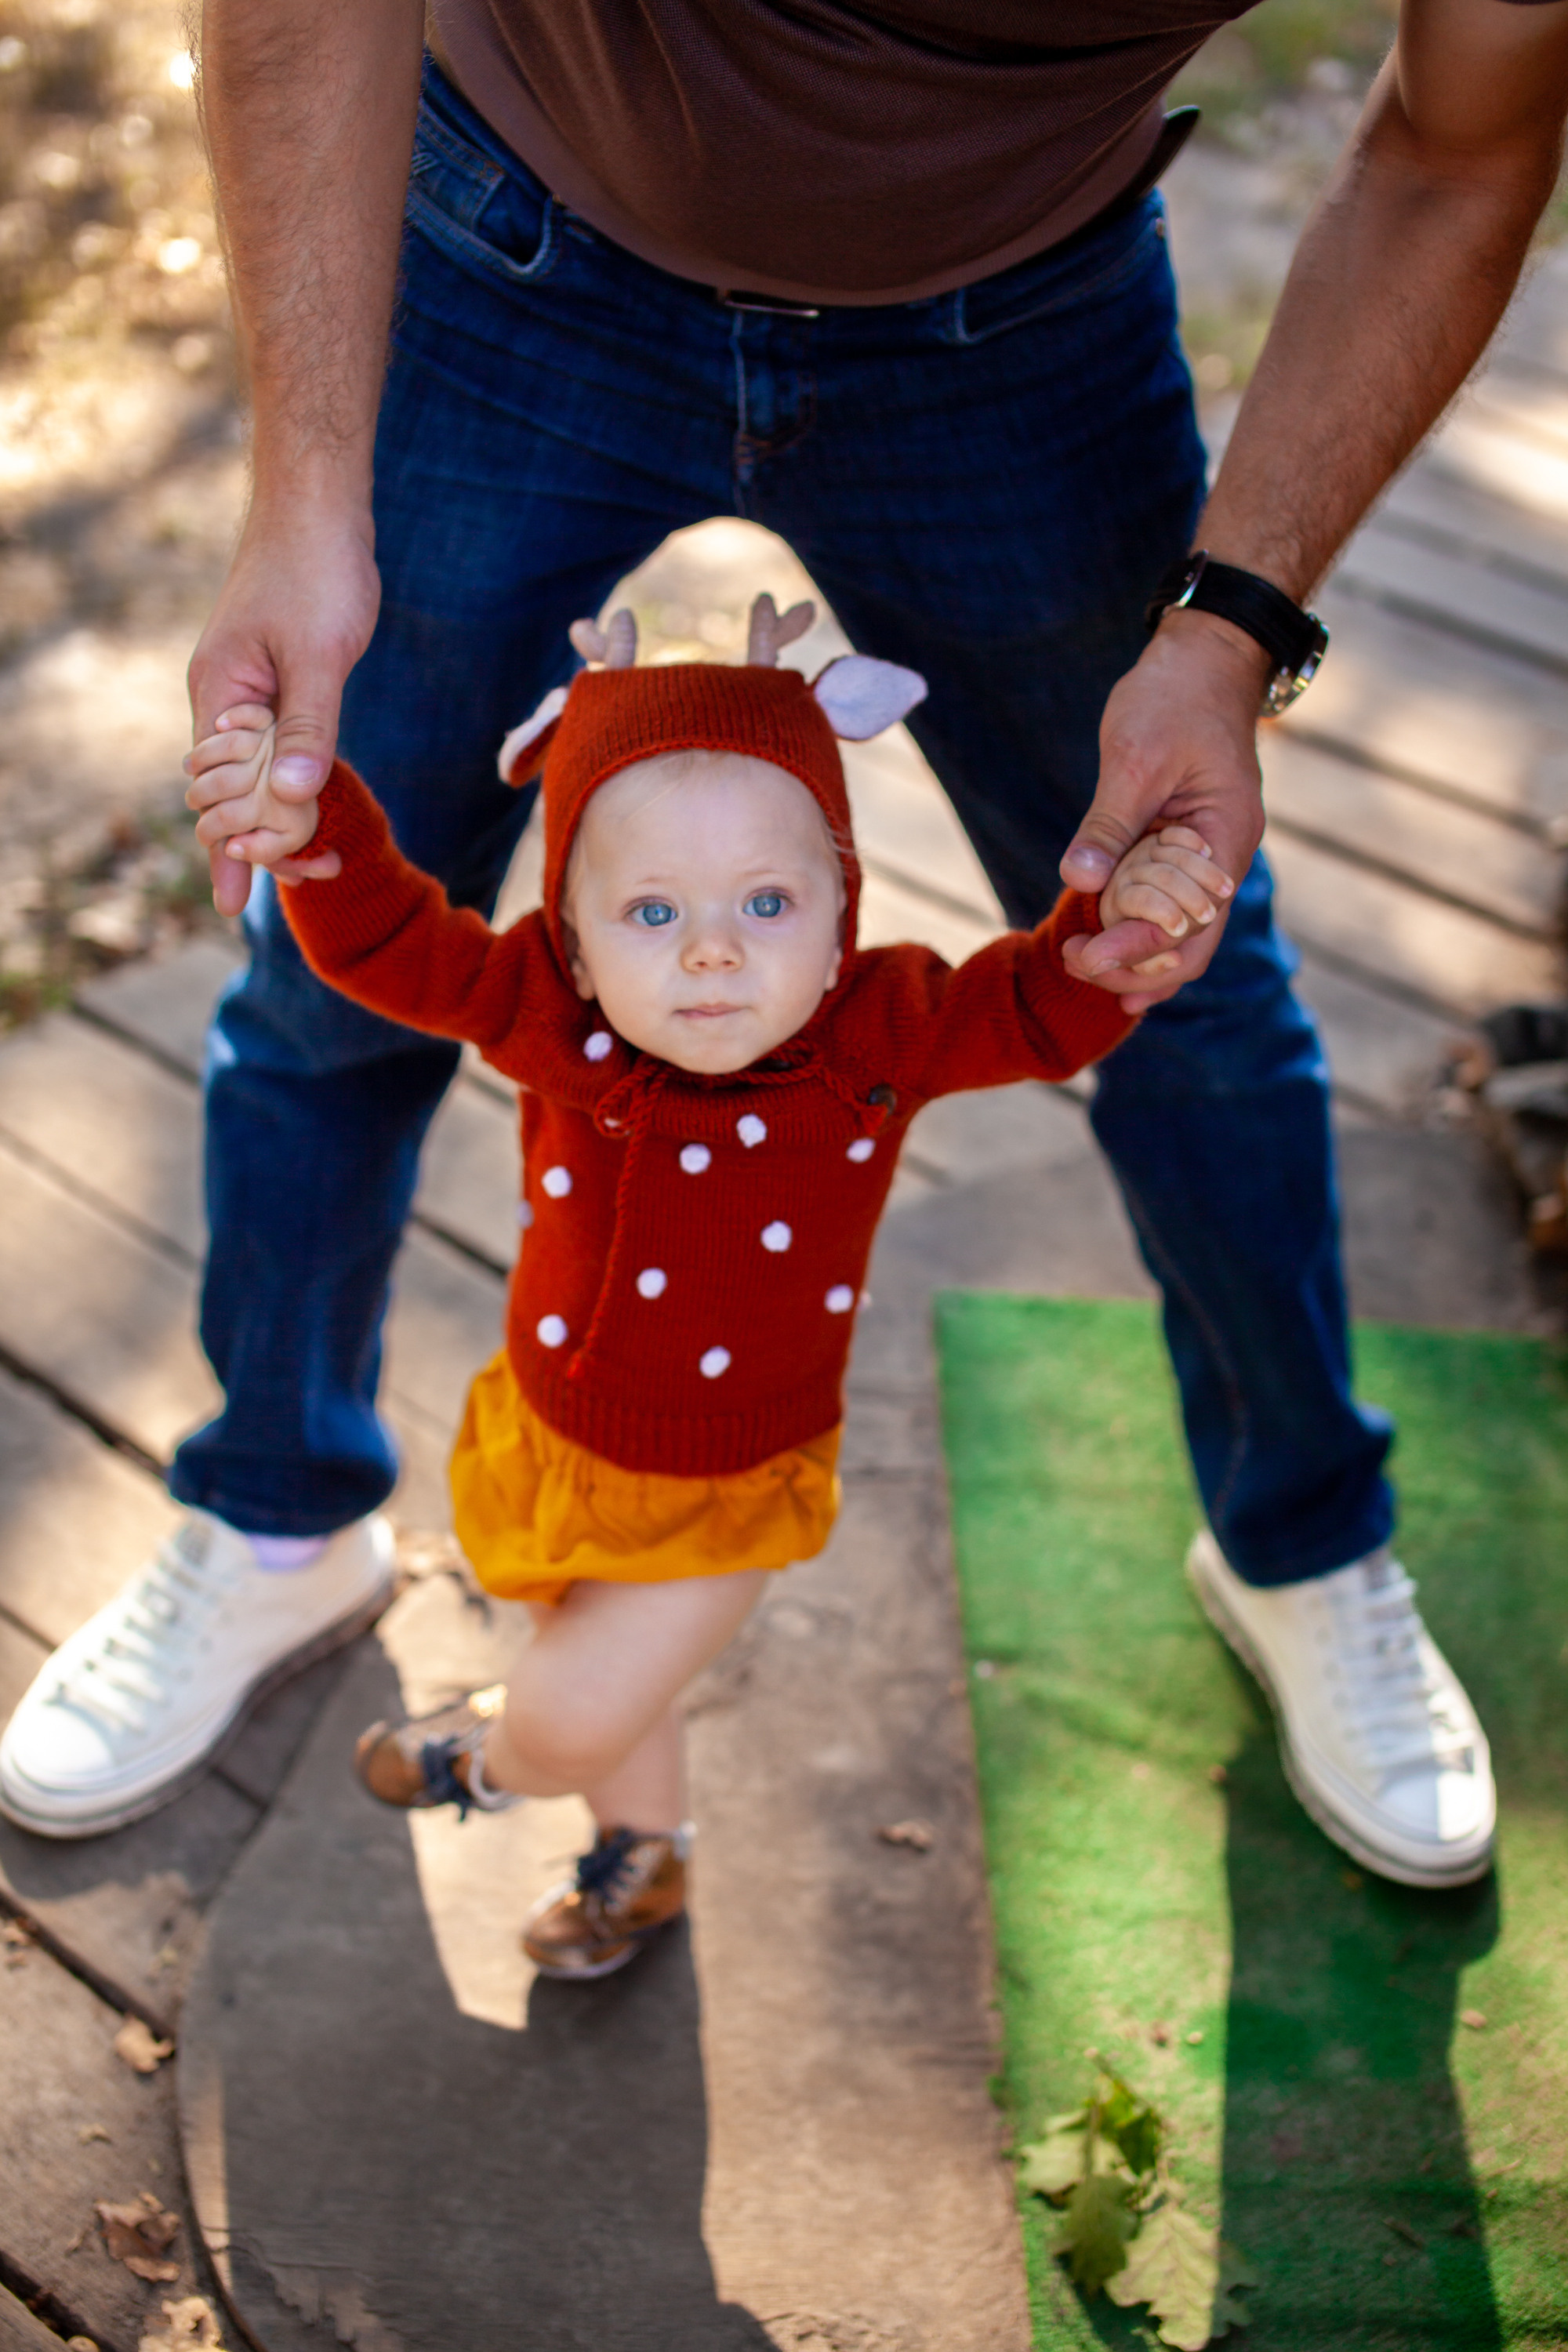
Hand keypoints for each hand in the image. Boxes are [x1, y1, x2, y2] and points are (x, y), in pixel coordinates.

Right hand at [187, 492, 378, 913]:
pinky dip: (293, 782)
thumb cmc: (315, 571)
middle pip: (231, 796)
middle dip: (265, 842)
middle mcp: (223, 704)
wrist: (318, 508)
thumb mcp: (319, 655)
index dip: (231, 848)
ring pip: (257, 775)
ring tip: (324, 861)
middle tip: (323, 875)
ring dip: (283, 818)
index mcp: (219, 699)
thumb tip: (292, 798)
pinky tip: (311, 810)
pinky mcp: (276, 685)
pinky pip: (277, 749)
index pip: (214, 795)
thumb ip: (309, 728)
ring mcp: (249, 695)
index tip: (238, 902)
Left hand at [1060, 607, 1268, 1012]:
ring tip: (1088, 974)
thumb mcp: (1136, 757)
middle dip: (1134, 966)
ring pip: (1181, 931)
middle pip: (1189, 942)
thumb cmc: (1174, 697)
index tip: (1085, 958)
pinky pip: (1167, 903)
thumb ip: (1110, 823)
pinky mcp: (1184, 848)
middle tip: (1075, 966)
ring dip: (1137, 958)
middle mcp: (1223, 859)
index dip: (1133, 947)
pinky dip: (1140, 931)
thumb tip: (1079, 880)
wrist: (1203, 659)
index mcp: (1225, 840)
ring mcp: (1207, 856)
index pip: (1184, 921)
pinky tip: (1107, 953)